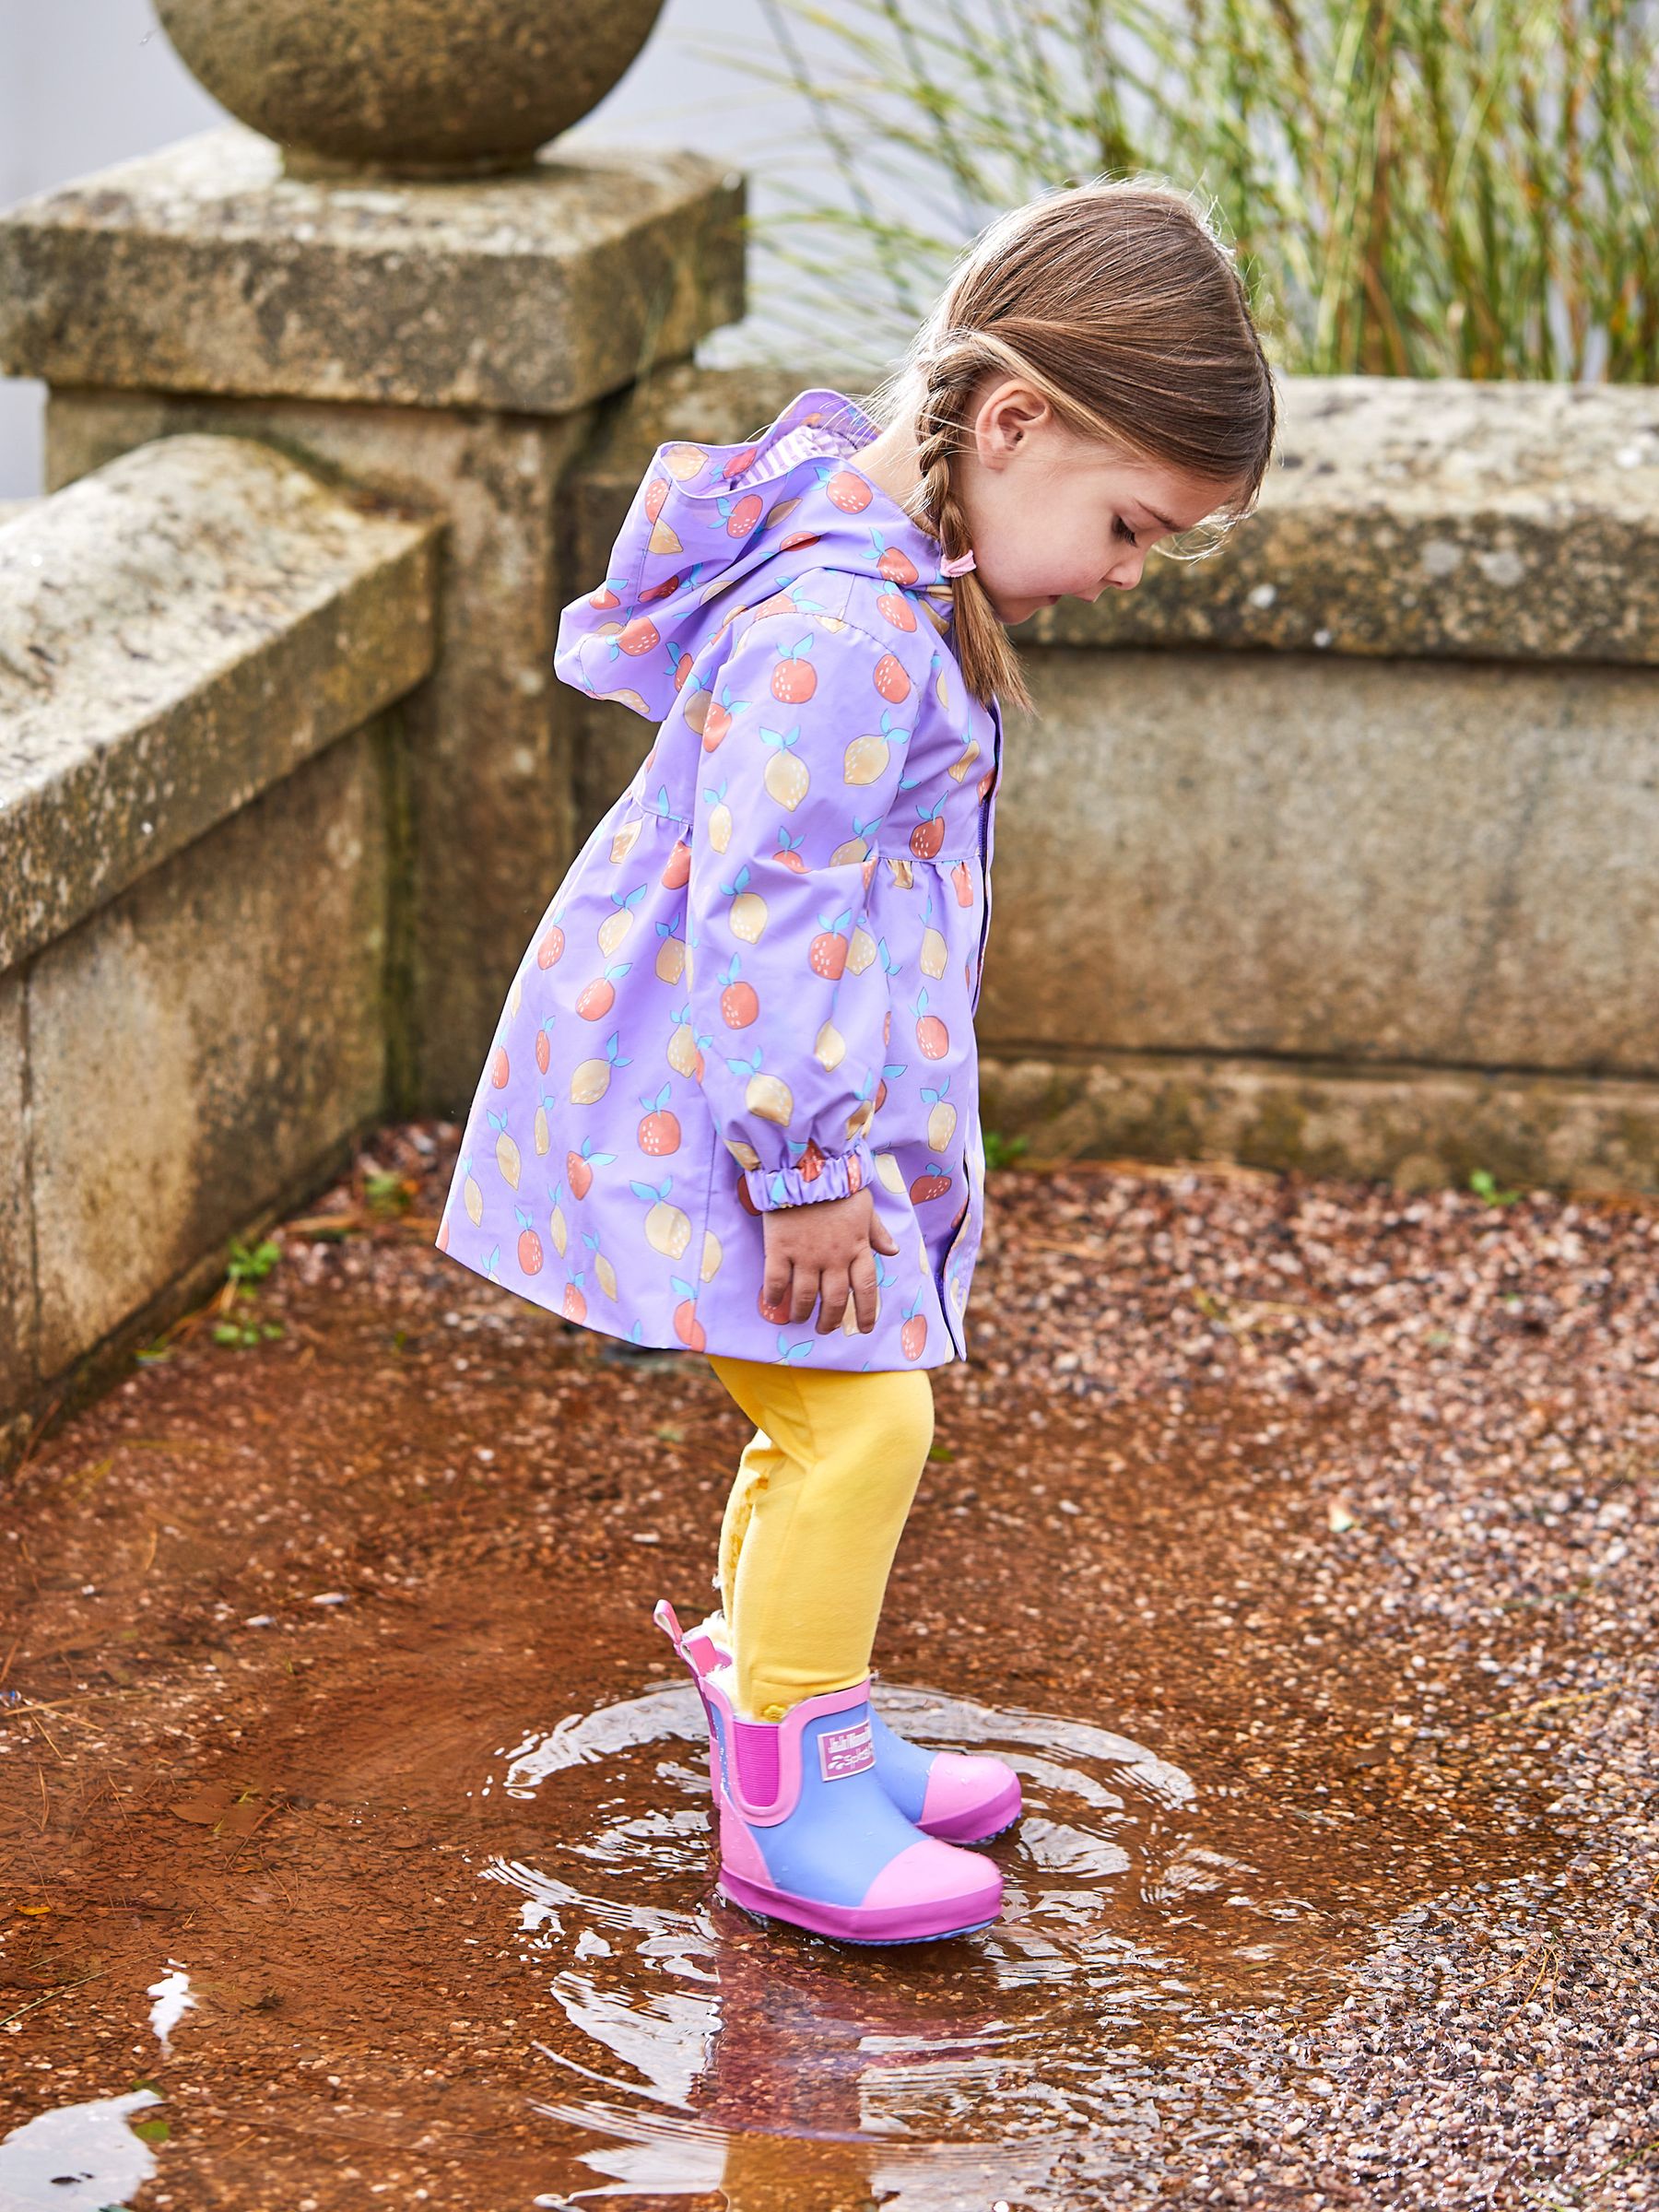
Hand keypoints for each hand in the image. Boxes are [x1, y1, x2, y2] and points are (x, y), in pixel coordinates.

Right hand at [761, 1186, 901, 1334]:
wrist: (807, 1165)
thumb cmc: (838, 1183)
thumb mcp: (865, 1206)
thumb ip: (877, 1232)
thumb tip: (893, 1252)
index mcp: (857, 1248)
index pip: (866, 1288)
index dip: (867, 1312)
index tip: (866, 1328)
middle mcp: (834, 1258)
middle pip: (835, 1300)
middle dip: (831, 1320)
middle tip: (825, 1329)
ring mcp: (806, 1255)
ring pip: (806, 1297)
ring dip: (803, 1313)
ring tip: (799, 1319)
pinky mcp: (780, 1248)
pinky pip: (777, 1281)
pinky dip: (774, 1296)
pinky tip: (773, 1303)